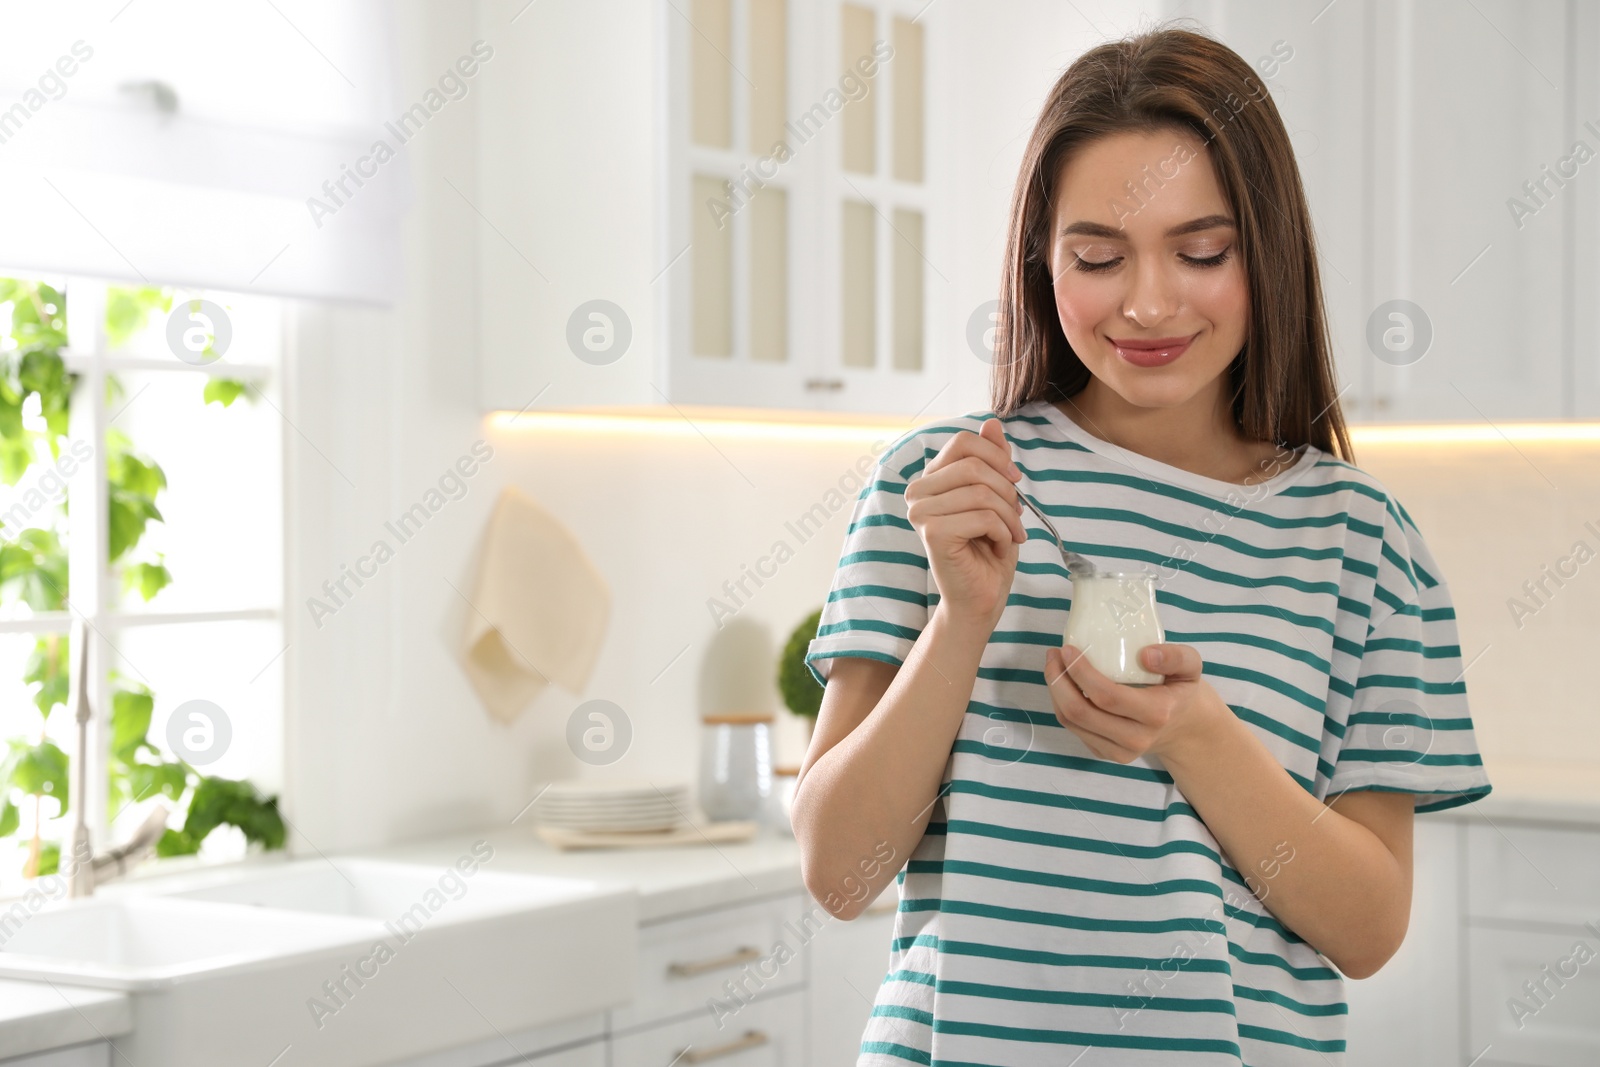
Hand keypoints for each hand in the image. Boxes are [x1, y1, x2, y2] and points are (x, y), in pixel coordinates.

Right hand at [904, 418, 1026, 626]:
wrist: (982, 598)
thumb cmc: (989, 550)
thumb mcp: (998, 498)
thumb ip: (992, 461)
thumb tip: (990, 422)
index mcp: (931, 479)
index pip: (964, 443)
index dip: (997, 457)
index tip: (1015, 481)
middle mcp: (918, 492)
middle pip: (975, 465)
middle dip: (1007, 491)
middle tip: (1016, 519)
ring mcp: (920, 513)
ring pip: (982, 492)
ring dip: (1009, 517)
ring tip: (1010, 536)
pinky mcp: (932, 533)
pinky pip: (984, 516)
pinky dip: (1004, 533)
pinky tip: (998, 548)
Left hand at [1044, 642, 1225, 762]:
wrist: (1183, 728)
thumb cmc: (1180, 690)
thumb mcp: (1191, 667)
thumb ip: (1175, 656)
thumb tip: (1145, 655)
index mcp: (1156, 714)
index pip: (1107, 696)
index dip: (1080, 672)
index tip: (1067, 648)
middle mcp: (1136, 738)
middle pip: (1080, 712)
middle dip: (1058, 680)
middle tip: (1054, 654)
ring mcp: (1119, 751)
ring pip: (1071, 722)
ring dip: (1055, 691)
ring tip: (1054, 664)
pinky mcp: (1106, 754)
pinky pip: (1074, 729)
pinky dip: (1061, 704)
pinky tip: (1064, 683)